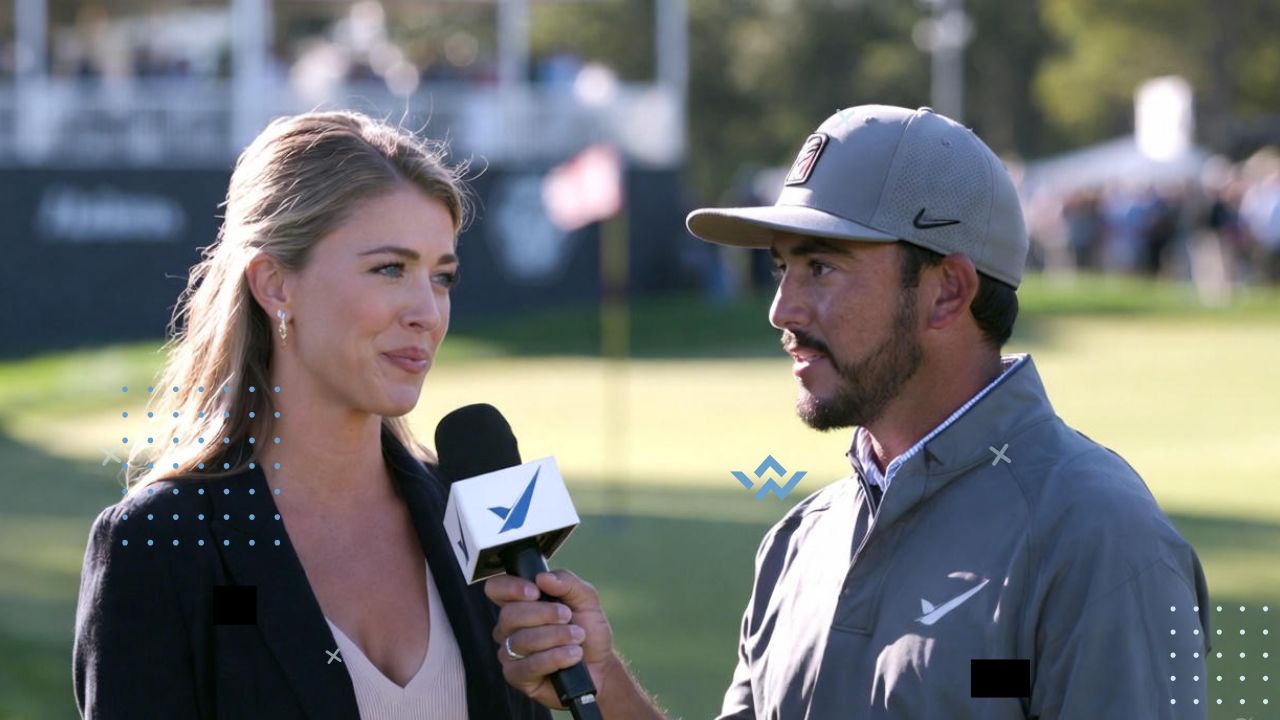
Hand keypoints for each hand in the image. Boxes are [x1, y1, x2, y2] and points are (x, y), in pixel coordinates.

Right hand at [485, 570, 617, 708]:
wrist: (601, 667)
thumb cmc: (589, 632)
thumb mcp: (586, 599)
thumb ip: (567, 582)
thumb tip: (543, 577)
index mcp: (521, 603)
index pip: (497, 589)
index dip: (510, 587)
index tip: (536, 591)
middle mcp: (510, 627)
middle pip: (509, 614)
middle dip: (544, 614)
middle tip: (568, 617)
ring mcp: (510, 652)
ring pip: (521, 640)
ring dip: (555, 636)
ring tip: (577, 637)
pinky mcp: (516, 676)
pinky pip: (528, 666)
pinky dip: (555, 658)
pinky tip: (572, 656)